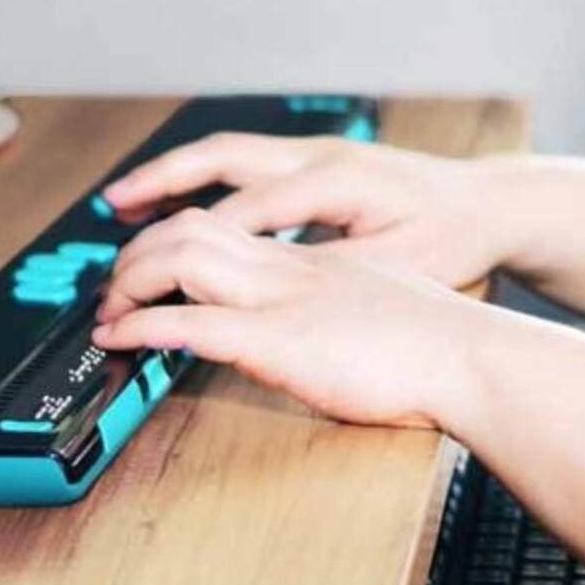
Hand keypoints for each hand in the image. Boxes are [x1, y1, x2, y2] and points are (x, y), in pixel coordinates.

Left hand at [91, 207, 503, 429]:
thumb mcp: (387, 313)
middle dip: (139, 251)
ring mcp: (284, 299)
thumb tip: (326, 336)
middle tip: (113, 288)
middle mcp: (295, 268)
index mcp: (320, 262)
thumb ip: (348, 313)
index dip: (179, 238)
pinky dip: (142, 327)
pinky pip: (190, 322)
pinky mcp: (277, 341)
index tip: (153, 264)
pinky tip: (120, 340)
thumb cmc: (446, 349)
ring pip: (182, 255)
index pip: (234, 228)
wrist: (475, 358)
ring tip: (109, 311)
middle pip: (195, 226)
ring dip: (131, 280)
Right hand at [102, 132, 516, 291]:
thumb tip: (267, 292)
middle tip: (113, 209)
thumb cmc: (451, 239)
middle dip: (162, 182)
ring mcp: (316, 153)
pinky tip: (180, 203)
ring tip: (125, 200)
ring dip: (175, 174)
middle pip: (221, 159)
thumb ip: (332, 275)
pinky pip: (245, 162)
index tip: (152, 276)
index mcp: (336, 182)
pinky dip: (204, 178)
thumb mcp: (398, 266)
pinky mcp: (318, 162)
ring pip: (228, 153)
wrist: (491, 205)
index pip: (245, 212)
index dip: (192, 247)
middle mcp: (318, 157)